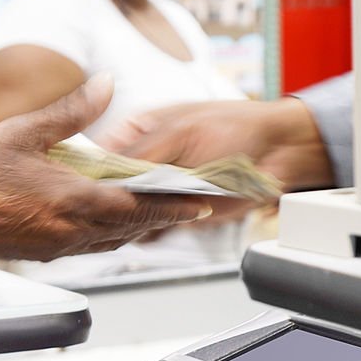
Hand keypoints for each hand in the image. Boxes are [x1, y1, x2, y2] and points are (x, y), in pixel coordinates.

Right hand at [0, 73, 211, 261]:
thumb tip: (104, 85)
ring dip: (142, 228)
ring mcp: (62, 247)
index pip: (142, 207)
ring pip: (116, 241)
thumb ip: (71, 112)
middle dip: (167, 217)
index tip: (202, 203)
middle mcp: (75, 231)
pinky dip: (113, 235)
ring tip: (162, 212)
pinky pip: (94, 247)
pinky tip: (115, 222)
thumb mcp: (24, 132)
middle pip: (136, 228)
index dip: (176, 206)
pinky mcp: (48, 254)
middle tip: (194, 208)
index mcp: (76, 201)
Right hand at [101, 98, 334, 222]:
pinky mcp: (179, 213)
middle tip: (110, 212)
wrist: (276, 152)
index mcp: (135, 134)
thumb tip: (109, 175)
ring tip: (130, 222)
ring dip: (130, 220)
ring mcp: (161, 190)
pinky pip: (156, 228)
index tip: (84, 189)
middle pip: (112, 189)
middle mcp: (144, 163)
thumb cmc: (233, 127)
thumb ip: (143, 154)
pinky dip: (151, 233)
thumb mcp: (180, 133)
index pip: (100, 157)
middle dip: (110, 201)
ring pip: (131, 212)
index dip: (91, 174)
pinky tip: (147, 232)